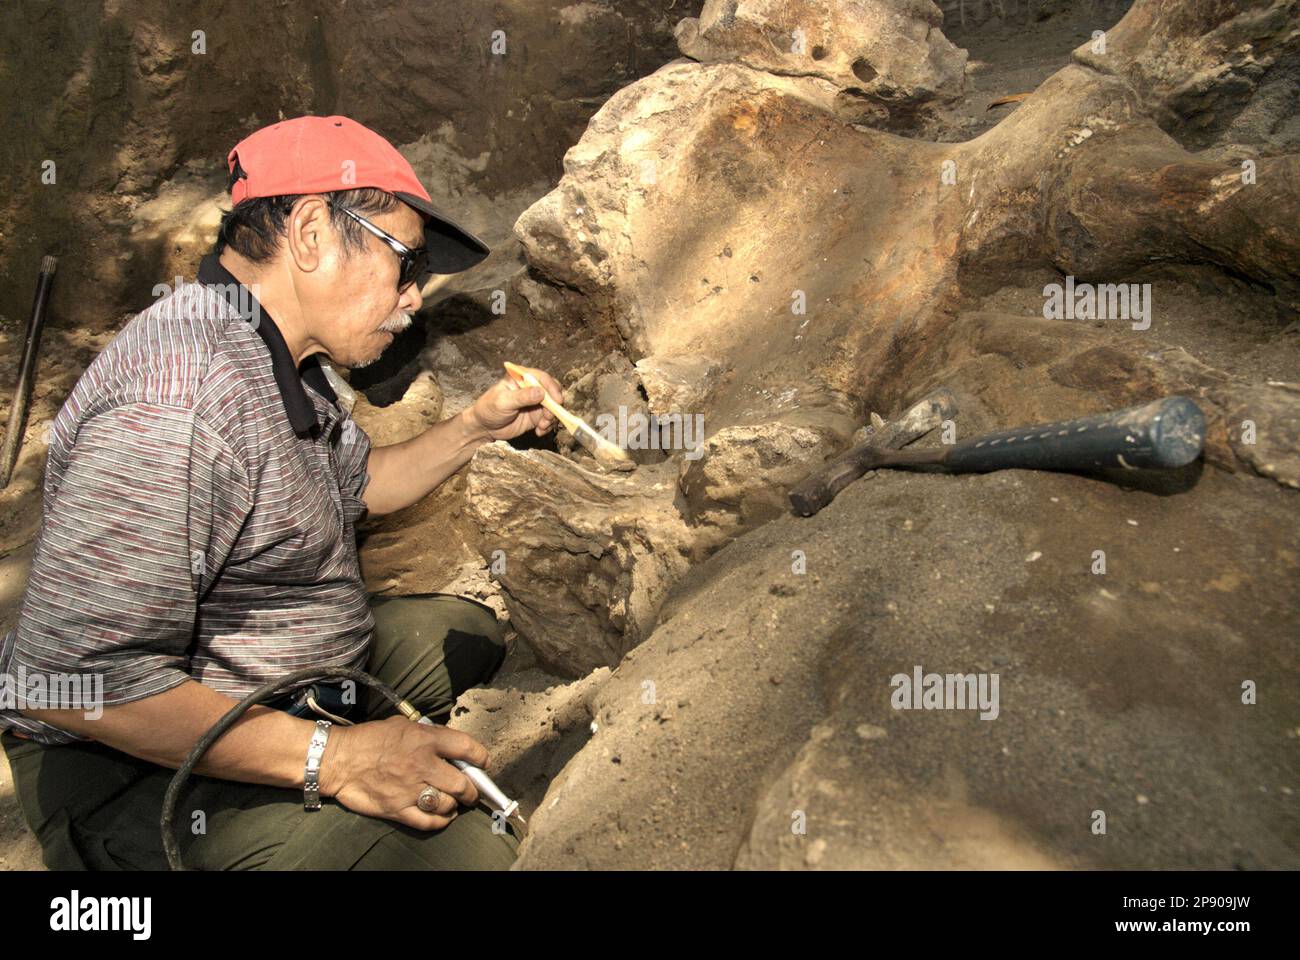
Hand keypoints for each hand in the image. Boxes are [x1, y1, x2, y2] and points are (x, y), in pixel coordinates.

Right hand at [319, 716, 490, 829]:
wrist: (338, 759)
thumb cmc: (370, 738)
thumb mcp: (402, 724)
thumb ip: (429, 733)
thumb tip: (451, 743)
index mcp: (425, 740)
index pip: (467, 748)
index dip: (481, 757)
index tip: (483, 762)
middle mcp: (422, 765)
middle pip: (462, 784)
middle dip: (472, 791)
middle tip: (471, 791)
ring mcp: (410, 790)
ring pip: (448, 805)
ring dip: (454, 805)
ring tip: (453, 802)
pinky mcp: (397, 809)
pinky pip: (428, 822)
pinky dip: (441, 821)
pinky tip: (443, 816)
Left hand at [464, 366, 564, 441]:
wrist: (484, 427)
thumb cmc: (489, 409)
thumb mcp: (503, 401)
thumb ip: (522, 396)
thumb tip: (540, 392)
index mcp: (521, 379)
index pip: (542, 378)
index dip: (552, 388)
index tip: (557, 401)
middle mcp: (531, 389)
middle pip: (552, 392)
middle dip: (554, 406)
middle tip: (548, 417)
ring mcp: (535, 403)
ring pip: (553, 407)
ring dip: (551, 418)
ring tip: (541, 426)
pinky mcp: (536, 416)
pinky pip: (549, 420)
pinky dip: (547, 426)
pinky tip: (539, 431)